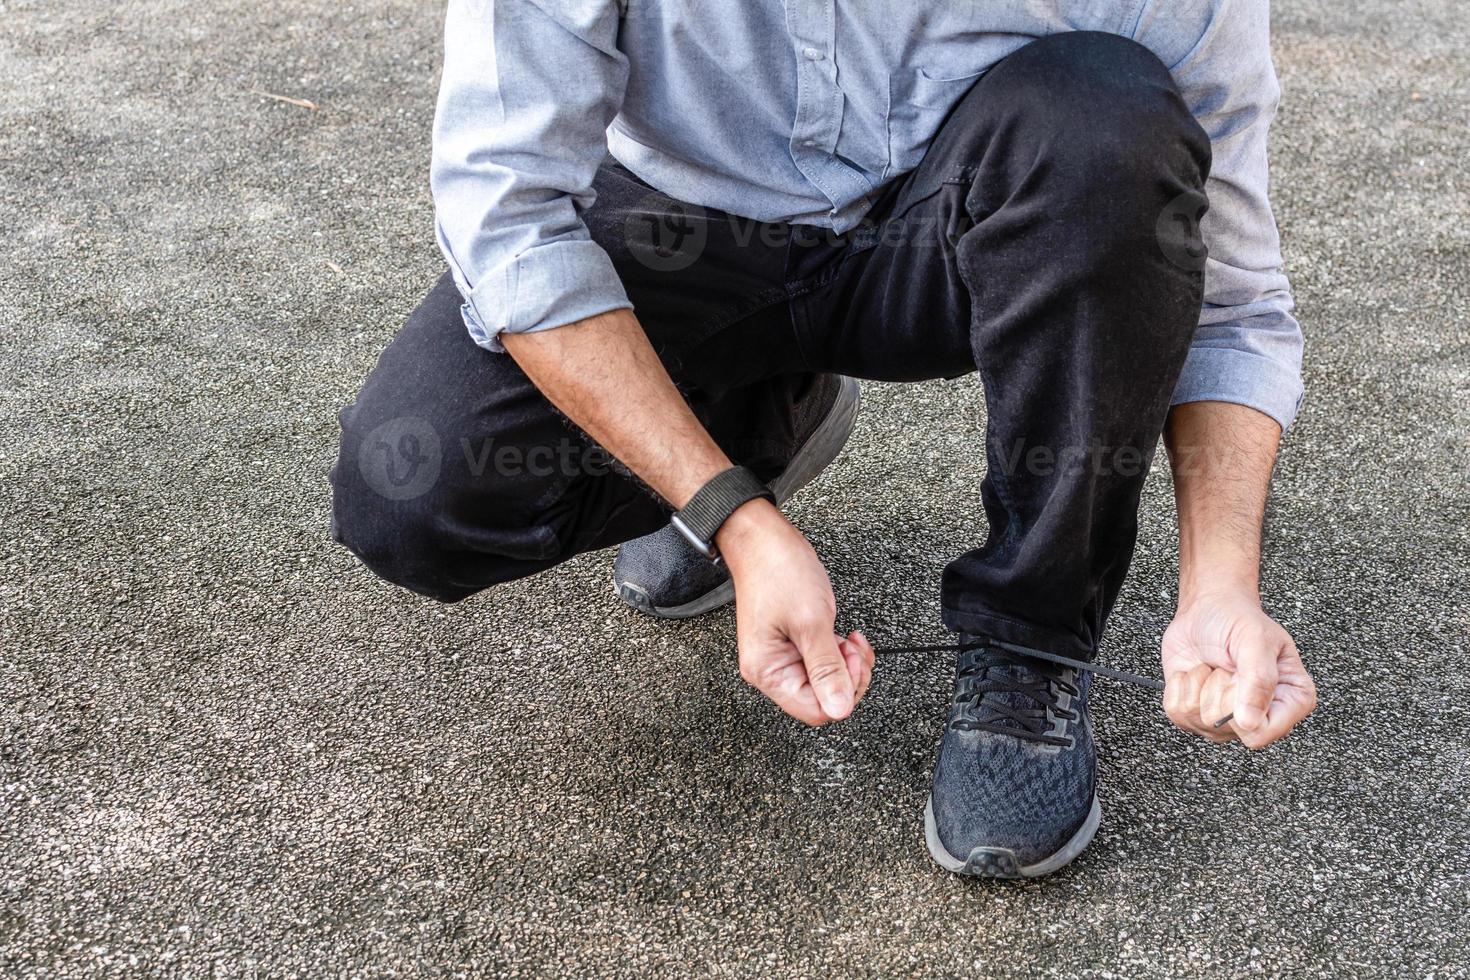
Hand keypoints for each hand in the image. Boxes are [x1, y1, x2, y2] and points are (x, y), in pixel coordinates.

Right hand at [718, 499, 873, 724]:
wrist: (764, 540)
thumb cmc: (779, 572)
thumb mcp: (811, 622)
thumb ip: (827, 668)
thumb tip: (839, 709)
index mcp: (767, 671)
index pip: (815, 710)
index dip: (842, 690)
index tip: (851, 660)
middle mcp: (772, 670)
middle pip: (823, 699)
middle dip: (848, 676)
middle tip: (851, 647)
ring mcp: (783, 657)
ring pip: (827, 682)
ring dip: (847, 664)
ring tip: (849, 638)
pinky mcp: (794, 644)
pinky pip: (823, 663)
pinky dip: (841, 653)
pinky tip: (843, 635)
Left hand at [1162, 589, 1316, 747]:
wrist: (1207, 608)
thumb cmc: (1238, 619)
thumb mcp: (1256, 640)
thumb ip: (1259, 680)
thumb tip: (1249, 723)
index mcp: (1291, 700)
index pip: (1263, 733)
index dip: (1241, 708)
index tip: (1239, 677)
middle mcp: (1259, 716)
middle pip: (1227, 727)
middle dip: (1218, 688)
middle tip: (1227, 665)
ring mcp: (1225, 719)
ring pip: (1197, 721)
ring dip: (1198, 683)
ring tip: (1213, 666)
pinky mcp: (1195, 713)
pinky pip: (1176, 714)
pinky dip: (1179, 686)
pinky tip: (1194, 671)